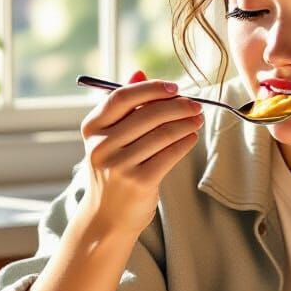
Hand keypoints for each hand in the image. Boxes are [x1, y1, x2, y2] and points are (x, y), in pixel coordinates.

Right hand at [79, 69, 202, 235]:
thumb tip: (140, 72)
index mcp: (92, 128)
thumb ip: (124, 107)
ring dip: (186, 123)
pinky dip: (185, 142)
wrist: (107, 218)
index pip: (122, 97)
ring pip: (162, 134)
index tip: (174, 88)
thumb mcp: (111, 138)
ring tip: (197, 119)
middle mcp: (102, 145)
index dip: (152, 89)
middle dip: (177, 106)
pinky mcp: (139, 182)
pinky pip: (170, 154)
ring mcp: (119, 165)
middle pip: (147, 114)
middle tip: (195, 105)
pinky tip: (191, 137)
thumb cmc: (114, 171)